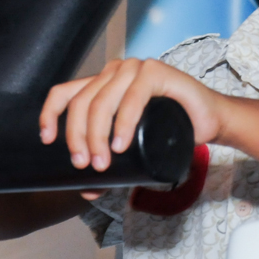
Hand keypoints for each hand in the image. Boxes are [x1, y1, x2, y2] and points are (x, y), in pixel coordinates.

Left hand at [39, 58, 224, 175]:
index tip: (48, 142)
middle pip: (82, 102)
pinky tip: (121, 144)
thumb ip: (110, 164)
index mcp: (102, 82)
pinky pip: (133, 98)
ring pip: (102, 101)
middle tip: (86, 166)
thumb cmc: (171, 132)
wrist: (210, 121)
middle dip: (78, 138)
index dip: (50, 115)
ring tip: (103, 163)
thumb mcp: (133, 148)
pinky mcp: (157, 72)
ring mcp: (135, 68)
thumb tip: (86, 190)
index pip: (64, 93)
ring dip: (97, 136)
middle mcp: (115, 71)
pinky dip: (124, 123)